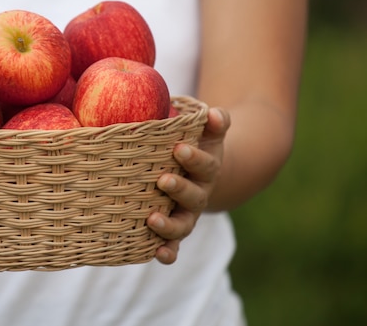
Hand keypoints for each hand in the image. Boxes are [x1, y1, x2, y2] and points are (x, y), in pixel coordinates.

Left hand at [147, 107, 230, 263]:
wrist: (203, 174)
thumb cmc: (198, 146)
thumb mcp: (209, 133)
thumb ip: (215, 122)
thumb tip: (215, 114)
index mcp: (207, 169)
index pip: (204, 164)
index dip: (194, 158)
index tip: (179, 148)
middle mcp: (199, 194)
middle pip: (193, 196)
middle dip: (179, 188)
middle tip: (163, 179)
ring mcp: (187, 215)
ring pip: (182, 225)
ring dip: (169, 225)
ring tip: (152, 220)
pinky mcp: (175, 230)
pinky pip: (174, 245)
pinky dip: (168, 252)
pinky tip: (157, 254)